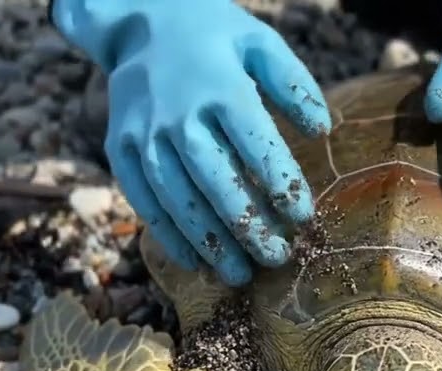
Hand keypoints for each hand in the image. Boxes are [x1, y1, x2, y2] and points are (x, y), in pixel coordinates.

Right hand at [51, 0, 330, 285]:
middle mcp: (178, 114)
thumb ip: (293, 83)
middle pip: (215, 180)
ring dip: (209, 241)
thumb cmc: (213, 35)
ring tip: (239, 273)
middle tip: (276, 259)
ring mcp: (143, 134)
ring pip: (178, 198)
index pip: (254, 143)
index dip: (279, 183)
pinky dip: (167, 234)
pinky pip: (143, 199)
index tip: (302, 217)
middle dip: (247, 226)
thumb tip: (322, 129)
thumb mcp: (259, 42)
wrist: (138, 18)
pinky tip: (195, 262)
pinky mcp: (118, 148)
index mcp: (220, 86)